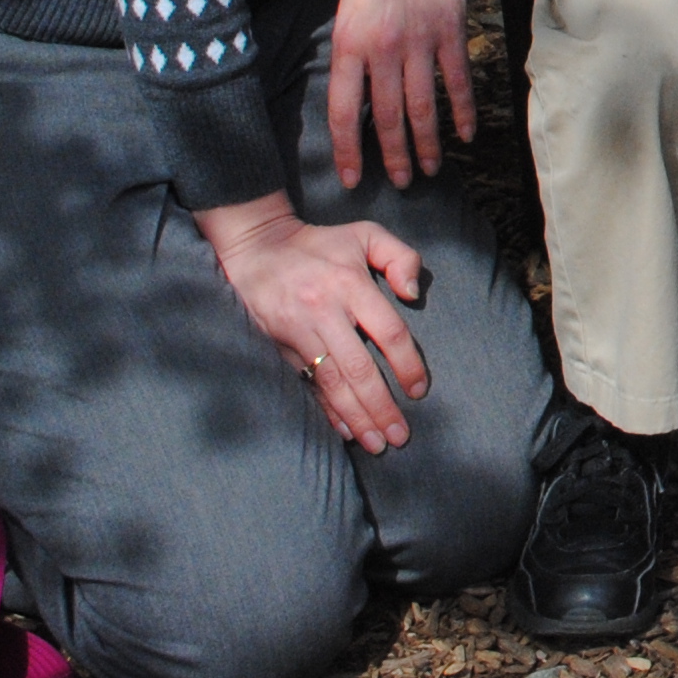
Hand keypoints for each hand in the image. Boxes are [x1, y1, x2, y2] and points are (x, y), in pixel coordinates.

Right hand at [198, 196, 429, 454]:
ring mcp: (299, 331)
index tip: (419, 391)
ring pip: (332, 382)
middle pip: (358, 368)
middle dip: (381, 406)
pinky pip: (308, 384)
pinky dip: (327, 410)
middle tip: (400, 436)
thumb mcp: (366, 234)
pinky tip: (344, 430)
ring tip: (377, 444)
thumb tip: (413, 294)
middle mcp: (324, 310)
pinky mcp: (279, 346)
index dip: (406, 364)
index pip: (387, 331)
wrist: (258, 248)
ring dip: (356, 416)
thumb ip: (400, 256)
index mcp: (351, 283)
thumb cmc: (321, 243)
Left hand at [326, 0, 477, 190]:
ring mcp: (420, 40)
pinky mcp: (450, 30)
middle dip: (393, 156)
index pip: (344, 111)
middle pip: (387, 116)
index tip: (351, 177)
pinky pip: (456, 79)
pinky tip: (464, 132)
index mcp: (349, 44)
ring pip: (423, 105)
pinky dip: (462, 109)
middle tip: (401, 182)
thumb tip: (359, 94)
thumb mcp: (345, 8)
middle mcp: (383, 48)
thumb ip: (352, 52)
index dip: (347, 150)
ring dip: (427, 142)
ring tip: (430, 169)